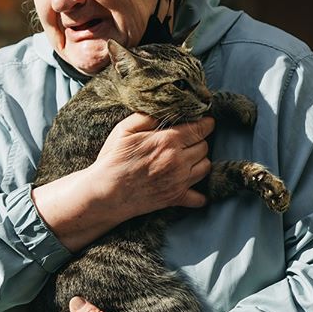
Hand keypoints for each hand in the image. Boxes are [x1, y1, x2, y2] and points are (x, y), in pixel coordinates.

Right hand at [89, 113, 213, 221]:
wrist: (105, 194)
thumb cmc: (112, 160)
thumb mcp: (124, 130)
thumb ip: (146, 117)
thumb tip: (164, 112)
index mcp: (167, 141)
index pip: (199, 129)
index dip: (206, 123)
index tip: (206, 122)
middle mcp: (178, 161)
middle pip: (204, 147)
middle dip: (199, 141)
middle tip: (189, 140)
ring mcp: (179, 181)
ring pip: (206, 168)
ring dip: (200, 161)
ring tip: (189, 159)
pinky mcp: (176, 198)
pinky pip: (200, 198)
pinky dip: (200, 194)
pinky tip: (192, 187)